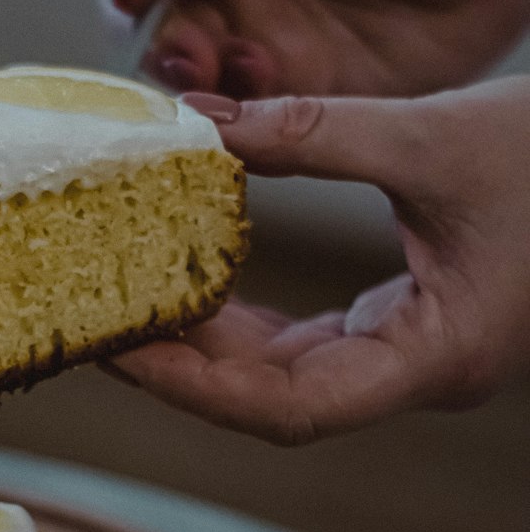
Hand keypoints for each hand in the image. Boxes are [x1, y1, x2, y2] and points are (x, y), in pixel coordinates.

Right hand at [75, 0, 529, 99]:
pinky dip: (234, 118)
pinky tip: (269, 95)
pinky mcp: (281, 95)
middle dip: (146, 30)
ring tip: (235, 71)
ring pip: (173, 71)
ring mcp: (242, 36)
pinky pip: (232, 118)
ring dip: (185, 81)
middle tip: (185, 48)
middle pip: (132, 6)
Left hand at [106, 76, 529, 443]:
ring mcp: (412, 352)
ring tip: (125, 300)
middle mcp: (417, 372)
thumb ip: (315, 132)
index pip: (287, 406)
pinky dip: (246, 311)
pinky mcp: (407, 321)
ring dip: (207, 341)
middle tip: (94, 320)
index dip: (193, 389)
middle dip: (181, 365)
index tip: (116, 349)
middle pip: (272, 399)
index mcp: (436, 356)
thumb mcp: (435, 136)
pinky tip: (192, 274)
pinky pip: (307, 338)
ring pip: (285, 372)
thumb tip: (200, 124)